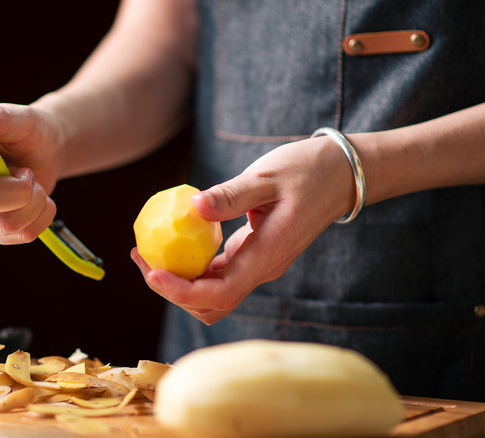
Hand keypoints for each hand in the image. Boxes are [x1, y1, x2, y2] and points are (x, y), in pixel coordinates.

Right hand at [0, 101, 63, 243]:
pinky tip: (37, 201)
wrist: (47, 155)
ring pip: (3, 224)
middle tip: (27, 173)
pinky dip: (40, 218)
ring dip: (35, 203)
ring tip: (33, 184)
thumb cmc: (29, 131)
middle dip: (18, 189)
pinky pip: (18, 236)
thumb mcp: (20, 119)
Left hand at [131, 136, 356, 323]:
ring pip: (213, 293)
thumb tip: (192, 208)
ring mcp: (259, 265)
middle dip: (172, 291)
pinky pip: (218, 272)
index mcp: (268, 256)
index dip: (183, 292)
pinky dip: (192, 265)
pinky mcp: (253, 255)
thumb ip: (230, 196)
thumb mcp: (266, 176)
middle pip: (212, 303)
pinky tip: (172, 242)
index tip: (153, 274)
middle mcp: (263, 269)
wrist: (342, 175)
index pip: (221, 292)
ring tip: (148, 252)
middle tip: (141, 258)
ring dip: (179, 281)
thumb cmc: (308, 170)